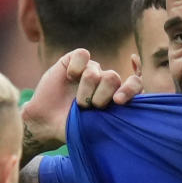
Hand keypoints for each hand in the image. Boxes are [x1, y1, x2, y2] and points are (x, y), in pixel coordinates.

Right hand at [21, 49, 141, 156]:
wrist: (46, 123)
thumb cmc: (74, 127)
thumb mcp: (99, 127)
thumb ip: (117, 115)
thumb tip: (127, 102)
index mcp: (117, 96)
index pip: (135, 84)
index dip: (131, 88)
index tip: (118, 100)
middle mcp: (105, 81)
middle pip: (113, 78)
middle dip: (103, 95)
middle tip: (93, 107)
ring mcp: (90, 70)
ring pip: (95, 71)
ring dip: (85, 89)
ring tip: (78, 102)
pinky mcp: (73, 61)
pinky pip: (83, 55)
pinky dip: (75, 68)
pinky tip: (69, 78)